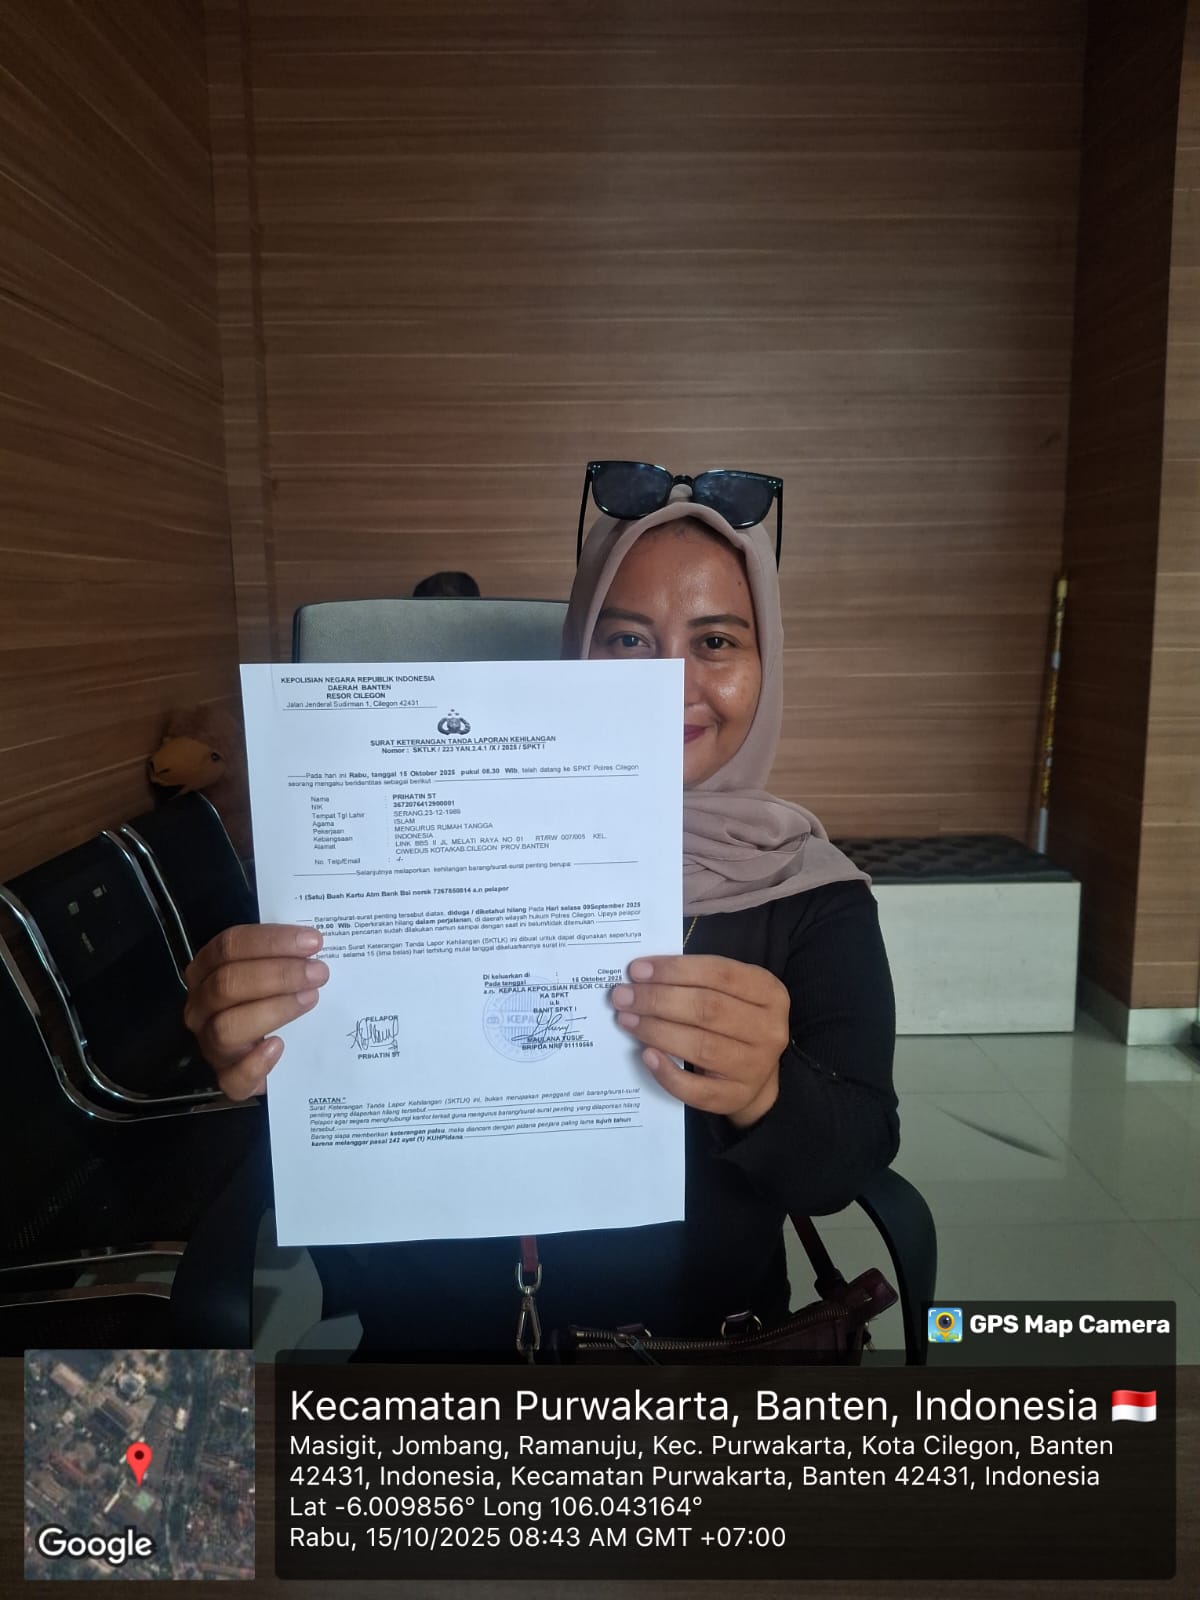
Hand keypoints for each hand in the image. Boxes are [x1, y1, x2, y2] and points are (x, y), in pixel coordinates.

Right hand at [183, 924, 328, 1100]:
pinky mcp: (226, 1078)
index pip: (229, 946)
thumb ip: (287, 955)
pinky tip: (279, 1046)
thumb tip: (315, 941)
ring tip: (310, 1000)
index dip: (271, 941)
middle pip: (226, 984)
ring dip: (273, 1010)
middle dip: (278, 974)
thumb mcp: (277, 971)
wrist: (281, 1054)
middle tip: (319, 973)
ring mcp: (210, 1044)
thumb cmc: (276, 999)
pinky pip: (233, 1077)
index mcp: (207, 970)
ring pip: (227, 1027)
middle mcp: (201, 1006)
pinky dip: (256, 1063)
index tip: (313, 942)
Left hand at [608, 954, 789, 1127]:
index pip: (719, 973)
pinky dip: (667, 1072)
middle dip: (658, 1000)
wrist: (756, 1076)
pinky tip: (646, 1056)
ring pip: (700, 1046)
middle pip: (707, 1009)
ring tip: (626, 1020)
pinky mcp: (736, 1097)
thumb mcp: (730, 994)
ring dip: (656, 1031)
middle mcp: (769, 1029)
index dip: (674, 969)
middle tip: (623, 996)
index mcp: (769, 993)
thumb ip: (696, 981)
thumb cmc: (733, 1023)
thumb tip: (642, 975)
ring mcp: (756, 1067)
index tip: (637, 970)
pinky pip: (696, 1088)